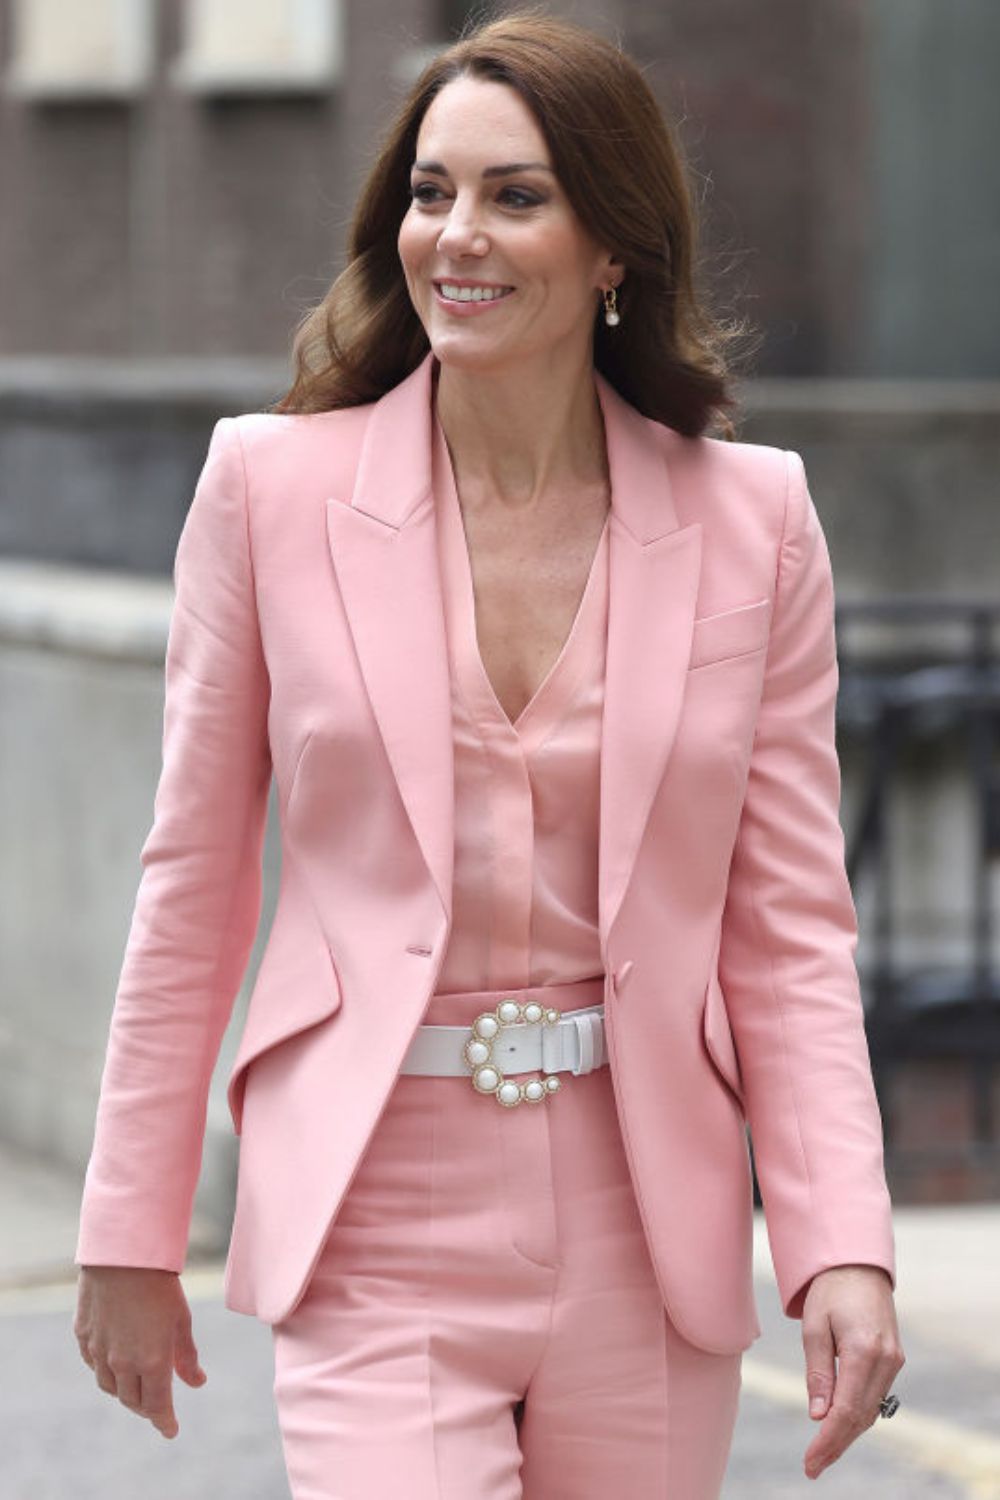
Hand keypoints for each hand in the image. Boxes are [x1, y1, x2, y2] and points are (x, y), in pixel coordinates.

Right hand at [73, 1265, 206, 1438]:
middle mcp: (121, 1364)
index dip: (164, 1421)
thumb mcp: (181, 1321)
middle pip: (131, 1400)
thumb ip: (186, 1356)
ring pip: (109, 1386)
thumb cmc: (159, 1285)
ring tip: (137, 1384)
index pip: (156, 1406)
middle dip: (146, 1407)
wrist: (122, 1256)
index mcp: (150, 1363)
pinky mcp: (83, 1337)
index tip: (171, 1430)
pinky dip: (106, 1371)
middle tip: (157, 1405)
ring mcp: (99, 1351)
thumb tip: (197, 1382)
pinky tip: (115, 1362)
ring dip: (124, 1391)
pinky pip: (93, 1365)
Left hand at [800, 1264, 904, 1480]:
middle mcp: (885, 1360)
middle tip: (813, 1467)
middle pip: (860, 1416)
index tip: (811, 1462)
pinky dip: (858, 1414)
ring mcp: (894, 1361)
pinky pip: (875, 1396)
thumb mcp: (814, 1327)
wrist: (859, 1266)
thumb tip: (818, 1415)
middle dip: (837, 1445)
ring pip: (870, 1410)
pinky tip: (840, 1426)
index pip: (845, 1410)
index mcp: (863, 1351)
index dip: (828, 1441)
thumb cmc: (830, 1291)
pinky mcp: (894, 1359)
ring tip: (823, 1454)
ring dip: (848, 1433)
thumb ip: (818, 1372)